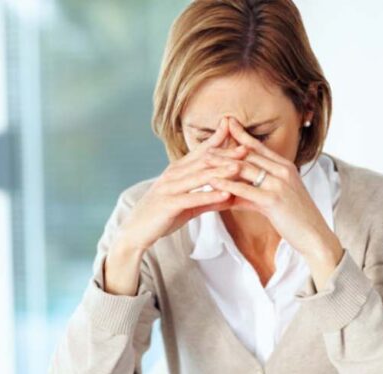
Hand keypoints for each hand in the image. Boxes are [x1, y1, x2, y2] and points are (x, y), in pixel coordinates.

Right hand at [116, 117, 248, 252]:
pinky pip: (192, 198)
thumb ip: (207, 199)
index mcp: (177, 170)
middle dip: (225, 153)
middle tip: (247, 148)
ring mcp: (170, 188)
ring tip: (240, 168)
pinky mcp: (168, 204)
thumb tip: (229, 197)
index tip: (237, 132)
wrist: (135, 231)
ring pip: (199, 176)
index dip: (218, 141)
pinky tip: (225, 195)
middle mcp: (173, 175)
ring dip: (220, 171)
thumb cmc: (162, 216)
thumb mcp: (188, 205)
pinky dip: (209, 195)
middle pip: (203, 160)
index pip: (201, 152)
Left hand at [206, 117, 343, 283]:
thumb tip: (235, 195)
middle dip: (226, 148)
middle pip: (249, 154)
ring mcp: (279, 183)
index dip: (242, 135)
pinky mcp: (273, 199)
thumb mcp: (277, 200)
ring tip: (203, 160)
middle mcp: (283, 170)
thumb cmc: (296, 219)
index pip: (259, 147)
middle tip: (206, 143)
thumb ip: (257, 193)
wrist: (315, 236)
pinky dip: (227, 185)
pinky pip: (245, 189)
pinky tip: (212, 182)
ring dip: (222, 163)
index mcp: (286, 167)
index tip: (227, 123)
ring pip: (245, 168)